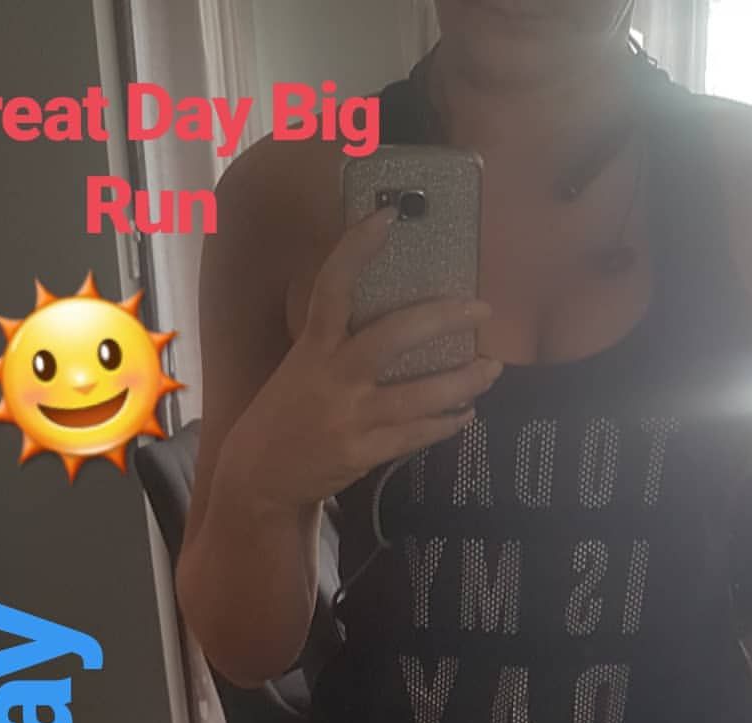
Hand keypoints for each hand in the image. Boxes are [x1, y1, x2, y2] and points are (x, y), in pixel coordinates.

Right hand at [226, 208, 502, 511]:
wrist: (260, 476)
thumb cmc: (289, 412)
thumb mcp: (303, 366)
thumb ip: (340, 342)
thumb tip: (398, 319)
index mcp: (314, 347)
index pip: (331, 287)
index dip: (356, 249)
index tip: (386, 216)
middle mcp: (333, 377)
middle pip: (393, 338)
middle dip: (443, 320)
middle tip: (481, 310)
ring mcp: (349, 418)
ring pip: (419, 396)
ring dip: (463, 382)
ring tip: (491, 369)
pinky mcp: (361, 454)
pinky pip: (415, 435)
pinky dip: (446, 424)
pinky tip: (465, 414)